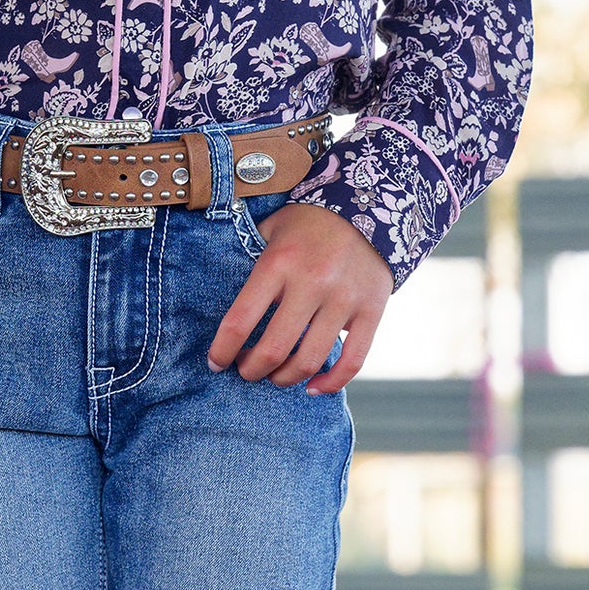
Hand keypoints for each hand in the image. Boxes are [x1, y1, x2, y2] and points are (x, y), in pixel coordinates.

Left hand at [207, 202, 391, 393]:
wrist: (368, 202)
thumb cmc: (308, 222)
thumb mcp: (270, 230)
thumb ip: (249, 263)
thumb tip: (224, 304)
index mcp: (278, 262)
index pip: (240, 319)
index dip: (223, 349)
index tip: (216, 363)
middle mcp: (311, 282)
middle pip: (274, 348)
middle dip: (252, 370)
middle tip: (246, 371)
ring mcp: (344, 299)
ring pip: (310, 360)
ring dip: (285, 378)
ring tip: (275, 377)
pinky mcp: (372, 311)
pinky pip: (353, 361)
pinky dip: (331, 383)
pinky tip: (313, 387)